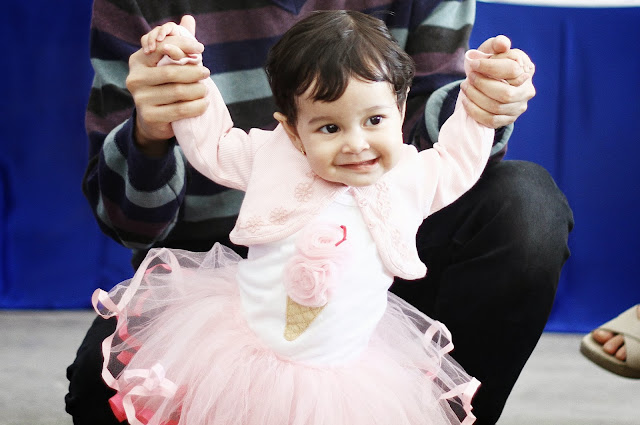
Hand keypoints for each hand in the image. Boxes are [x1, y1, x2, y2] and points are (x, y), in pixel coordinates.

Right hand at [126, 15, 208, 155]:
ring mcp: (140, 99)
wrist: (153, 120)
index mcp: (138, 61)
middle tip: (206, 72)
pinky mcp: (149, 116)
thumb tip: (188, 18)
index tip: (200, 50)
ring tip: (205, 90)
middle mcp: (134, 78)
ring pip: (178, 92)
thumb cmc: (164, 86)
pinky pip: (180, 110)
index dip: (183, 46)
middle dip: (194, 72)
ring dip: (198, 90)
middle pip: (171, 71)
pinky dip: (197, 106)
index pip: (161, 47)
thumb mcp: (168, 64)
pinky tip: (204, 103)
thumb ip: (178, 43)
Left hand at [461, 35, 535, 128]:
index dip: (490, 67)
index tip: (473, 63)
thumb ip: (497, 44)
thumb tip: (502, 43)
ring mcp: (519, 107)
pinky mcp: (508, 119)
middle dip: (482, 85)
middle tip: (469, 77)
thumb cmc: (491, 62)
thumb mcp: (492, 49)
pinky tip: (466, 101)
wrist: (486, 80)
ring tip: (465, 87)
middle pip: (505, 94)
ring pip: (496, 108)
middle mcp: (527, 90)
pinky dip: (475, 111)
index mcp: (527, 70)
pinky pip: (491, 121)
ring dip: (475, 97)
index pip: (512, 70)